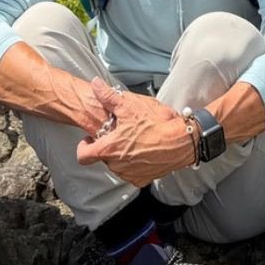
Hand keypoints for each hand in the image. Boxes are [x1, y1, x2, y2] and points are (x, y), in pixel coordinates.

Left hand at [76, 78, 191, 186]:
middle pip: (103, 158)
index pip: (82, 156)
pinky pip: (132, 172)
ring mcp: (130, 174)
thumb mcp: (130, 105)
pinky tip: (144, 150)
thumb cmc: (156, 124)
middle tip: (120, 133)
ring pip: (117, 165)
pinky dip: (135, 164)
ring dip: (122, 155)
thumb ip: (108, 96)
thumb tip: (96, 85)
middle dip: (109, 146)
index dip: (84, 146)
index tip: (91, 139)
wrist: (181, 141)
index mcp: (109, 149)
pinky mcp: (143, 179)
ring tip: (135, 140)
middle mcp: (116, 166)